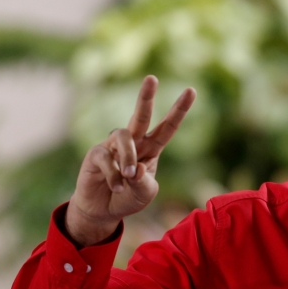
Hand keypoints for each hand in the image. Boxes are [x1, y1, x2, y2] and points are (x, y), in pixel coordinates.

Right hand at [65, 76, 196, 245]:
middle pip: (141, 115)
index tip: (191, 90)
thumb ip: (144, 182)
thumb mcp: (145, 193)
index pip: (168, 127)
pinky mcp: (96, 155)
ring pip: (124, 136)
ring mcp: (113, 147)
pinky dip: (114, 176)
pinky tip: (117, 187)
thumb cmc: (129, 198)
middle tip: (152, 78)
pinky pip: (106, 158)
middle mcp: (134, 142)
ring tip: (129, 175)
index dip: (179, 110)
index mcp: (152, 148)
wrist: (104, 211)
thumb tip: (134, 168)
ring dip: (128, 156)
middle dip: (146, 96)